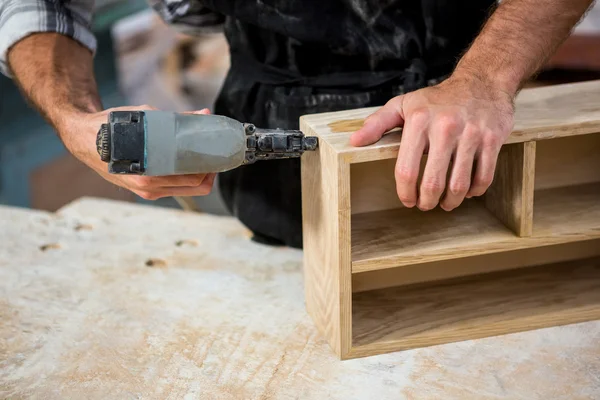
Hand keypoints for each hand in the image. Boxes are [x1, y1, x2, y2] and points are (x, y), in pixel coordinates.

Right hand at [57, 106, 216, 199]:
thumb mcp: (146, 119)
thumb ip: (178, 120)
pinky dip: (185, 176)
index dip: (212, 166)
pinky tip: (188, 161)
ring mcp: (147, 192)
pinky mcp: (145, 190)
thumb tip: (204, 114)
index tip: (217, 152)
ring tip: (203, 156)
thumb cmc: (113, 127)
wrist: (83, 139)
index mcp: (149, 175)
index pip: (194, 178)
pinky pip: (174, 187)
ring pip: (187, 190)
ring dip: (199, 175)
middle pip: (196, 187)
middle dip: (209, 171)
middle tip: (214, 154)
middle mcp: (149, 188)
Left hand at [350, 75, 514, 210]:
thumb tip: (355, 141)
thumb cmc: (438, 98)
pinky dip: (474, 191)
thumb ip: (378, 123)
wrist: (482, 80)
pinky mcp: (492, 139)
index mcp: (418, 121)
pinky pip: (483, 176)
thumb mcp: (404, 104)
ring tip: (445, 203)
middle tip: (425, 205)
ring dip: (450, 201)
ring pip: (459, 184)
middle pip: (432, 182)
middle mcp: (444, 127)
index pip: (406, 169)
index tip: (407, 200)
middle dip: (427, 201)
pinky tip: (466, 192)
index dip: (405, 192)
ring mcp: (471, 133)